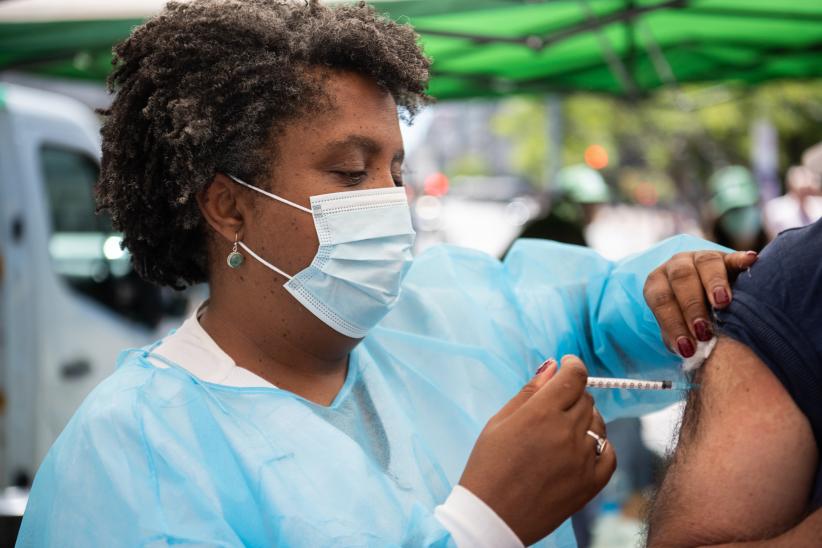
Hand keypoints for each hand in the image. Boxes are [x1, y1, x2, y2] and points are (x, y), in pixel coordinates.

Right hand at [459, 355, 614, 545]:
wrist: (492, 517)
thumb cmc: (488, 467)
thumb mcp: (498, 422)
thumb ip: (529, 392)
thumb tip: (552, 366)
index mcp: (540, 413)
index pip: (574, 376)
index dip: (573, 365)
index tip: (567, 365)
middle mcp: (566, 433)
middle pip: (585, 398)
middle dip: (572, 394)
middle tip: (553, 406)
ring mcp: (582, 459)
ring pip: (598, 423)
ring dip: (584, 419)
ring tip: (561, 432)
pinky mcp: (591, 483)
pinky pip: (609, 453)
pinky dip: (599, 446)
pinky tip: (580, 449)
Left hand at [643, 250, 757, 357]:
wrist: (705, 302)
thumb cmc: (687, 322)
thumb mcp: (679, 329)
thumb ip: (680, 338)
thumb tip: (690, 352)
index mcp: (657, 283)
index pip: (661, 300)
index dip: (672, 323)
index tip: (687, 347)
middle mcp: (676, 266)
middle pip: (681, 279)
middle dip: (692, 306)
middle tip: (703, 330)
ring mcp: (701, 258)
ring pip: (705, 263)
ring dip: (714, 283)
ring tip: (723, 302)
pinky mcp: (727, 258)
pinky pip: (734, 257)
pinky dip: (741, 259)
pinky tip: (750, 262)